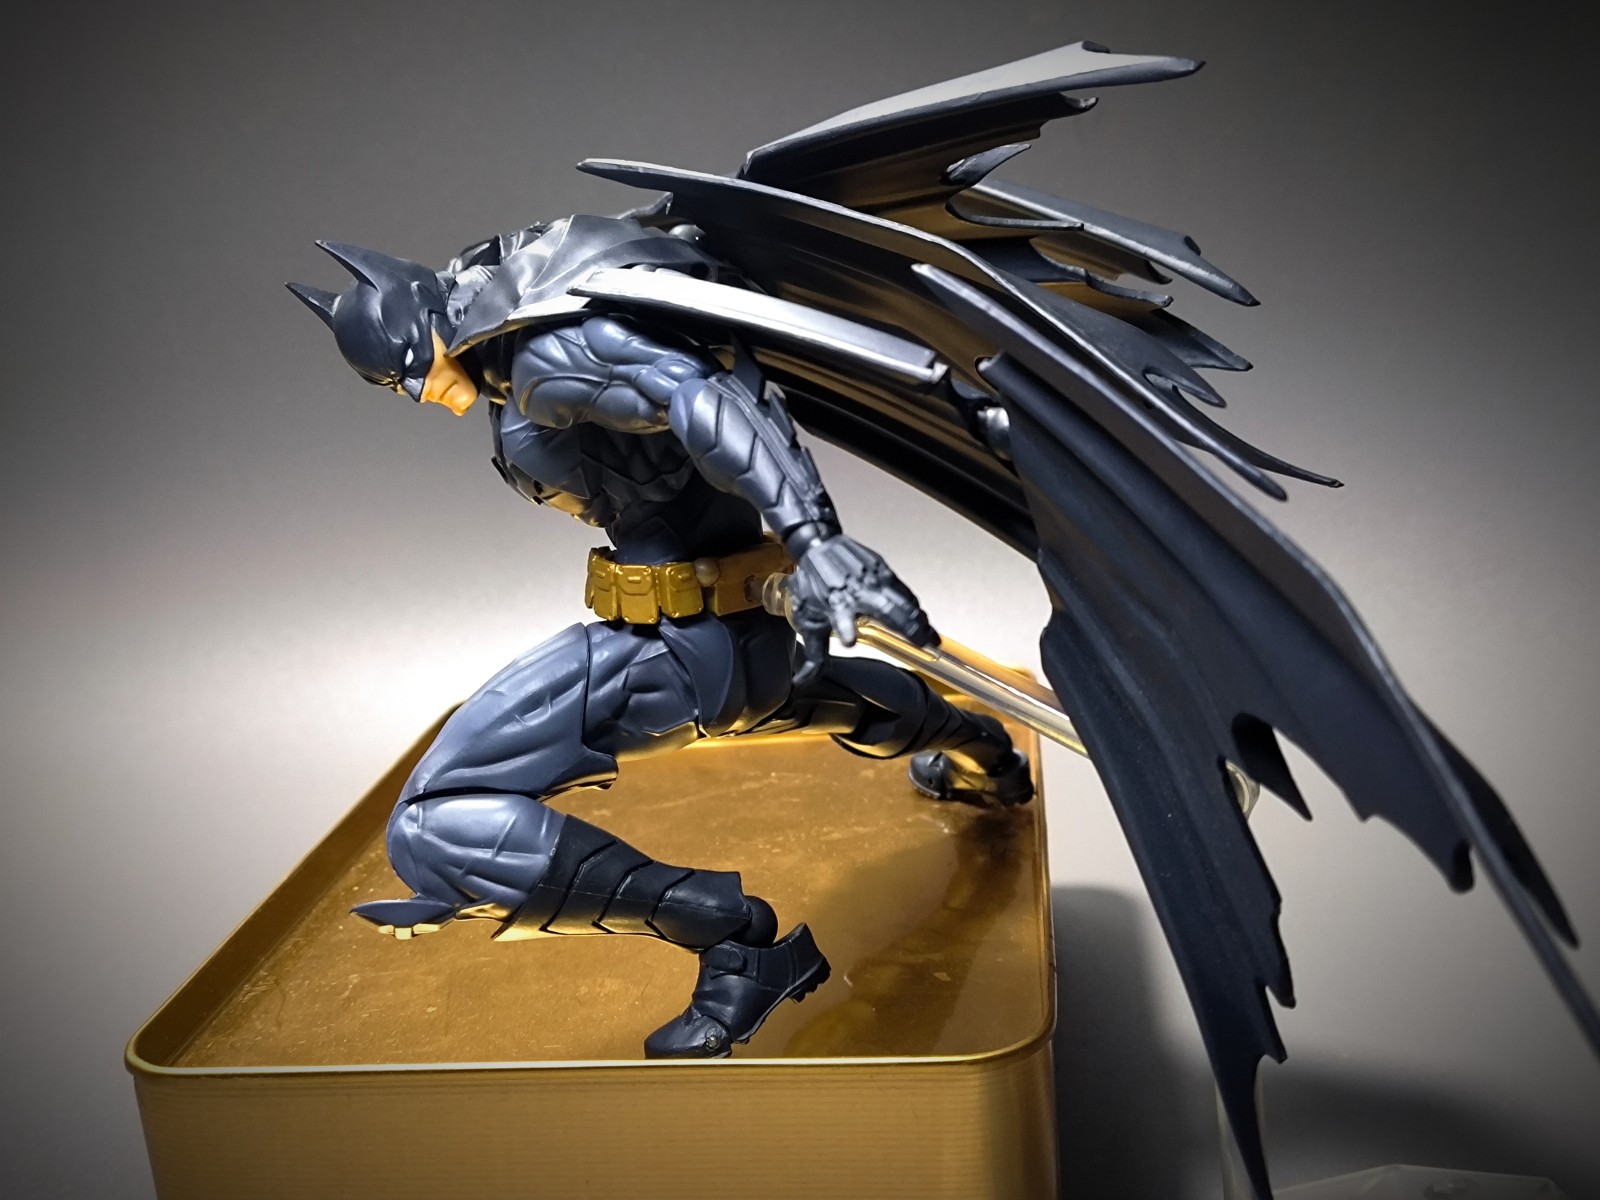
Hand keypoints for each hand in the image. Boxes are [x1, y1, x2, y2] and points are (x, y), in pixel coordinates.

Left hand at [783, 534, 936, 683]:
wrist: (818, 545)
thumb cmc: (814, 585)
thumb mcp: (809, 620)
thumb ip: (814, 654)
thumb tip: (801, 681)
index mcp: (834, 604)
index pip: (840, 618)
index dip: (845, 628)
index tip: (849, 642)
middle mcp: (856, 591)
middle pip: (886, 609)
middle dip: (907, 626)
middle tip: (924, 644)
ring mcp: (871, 578)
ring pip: (900, 599)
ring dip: (917, 619)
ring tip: (931, 636)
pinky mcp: (882, 569)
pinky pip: (902, 589)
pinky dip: (913, 605)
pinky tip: (921, 617)